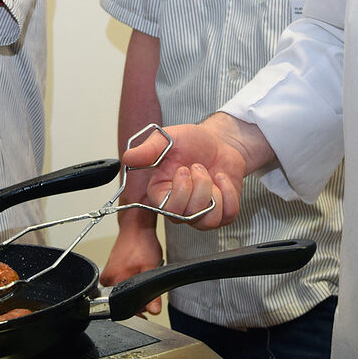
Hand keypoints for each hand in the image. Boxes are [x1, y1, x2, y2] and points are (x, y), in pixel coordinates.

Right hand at [98, 223, 164, 315]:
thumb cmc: (142, 243)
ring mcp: (106, 275)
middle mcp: (106, 279)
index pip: (125, 307)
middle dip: (137, 298)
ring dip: (133, 289)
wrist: (136, 227)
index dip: (139, 309)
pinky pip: (119, 284)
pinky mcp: (108, 271)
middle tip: (146, 281)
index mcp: (114, 280)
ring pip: (121, 293)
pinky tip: (135, 271)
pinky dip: (129, 281)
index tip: (147, 306)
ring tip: (139, 273)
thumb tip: (154, 310)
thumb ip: (153, 293)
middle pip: (123, 301)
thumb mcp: (152, 268)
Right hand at [122, 117, 251, 229]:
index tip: (183, 168)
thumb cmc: (191, 142)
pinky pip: (227, 215)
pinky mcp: (221, 213)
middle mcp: (179, 208)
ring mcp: (201, 213)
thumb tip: (128, 157)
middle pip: (189, 215)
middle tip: (198, 167)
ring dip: (215, 191)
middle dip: (200, 186)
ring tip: (211, 174)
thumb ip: (148, 149)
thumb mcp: (167, 139)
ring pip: (209, 219)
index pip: (167, 209)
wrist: (218, 141)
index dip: (180, 189)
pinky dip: (230, 194)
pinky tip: (222, 179)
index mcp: (161, 194)